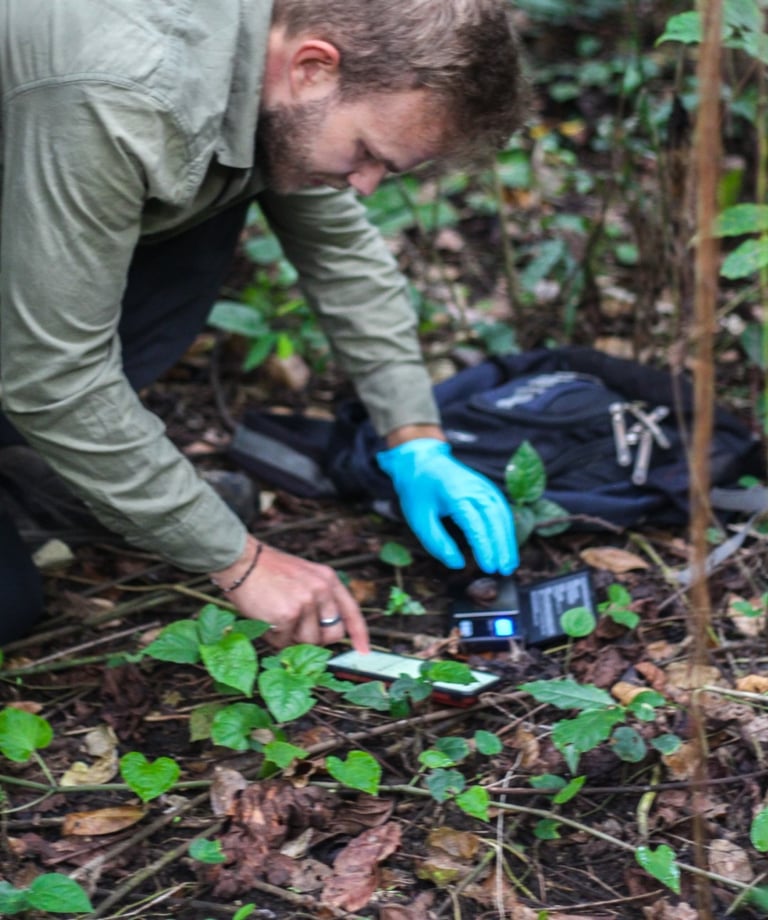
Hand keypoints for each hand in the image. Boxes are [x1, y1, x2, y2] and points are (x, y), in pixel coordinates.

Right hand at [210, 537, 369, 651]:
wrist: (242, 561)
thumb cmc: (268, 571)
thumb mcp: (304, 576)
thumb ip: (318, 599)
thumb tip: (323, 633)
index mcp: (328, 579)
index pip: (351, 611)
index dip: (359, 634)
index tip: (363, 651)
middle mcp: (321, 590)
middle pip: (333, 634)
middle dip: (317, 639)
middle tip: (297, 631)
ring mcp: (306, 602)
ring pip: (308, 641)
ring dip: (292, 639)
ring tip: (277, 620)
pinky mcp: (288, 614)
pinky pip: (285, 642)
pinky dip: (274, 637)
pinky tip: (266, 619)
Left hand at [377, 438, 517, 573]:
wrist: (422, 462)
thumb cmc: (418, 491)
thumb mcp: (419, 519)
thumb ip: (437, 543)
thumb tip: (457, 564)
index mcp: (455, 494)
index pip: (475, 524)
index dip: (484, 547)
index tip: (488, 567)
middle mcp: (474, 488)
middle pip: (494, 519)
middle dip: (501, 547)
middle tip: (504, 571)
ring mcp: (483, 487)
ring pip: (502, 515)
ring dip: (508, 540)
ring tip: (509, 564)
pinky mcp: (487, 488)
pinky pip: (502, 510)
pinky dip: (506, 529)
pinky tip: (507, 546)